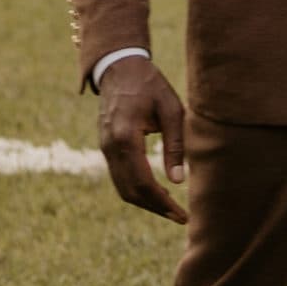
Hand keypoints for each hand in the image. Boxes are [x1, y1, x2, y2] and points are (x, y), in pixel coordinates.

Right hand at [97, 57, 187, 222]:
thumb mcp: (171, 109)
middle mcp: (110, 147)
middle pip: (130, 191)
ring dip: (145, 202)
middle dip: (155, 208)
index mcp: (125, 137)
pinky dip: (136, 190)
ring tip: (170, 208)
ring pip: (122, 187)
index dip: (162, 203)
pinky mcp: (106, 147)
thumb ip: (175, 144)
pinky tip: (156, 191)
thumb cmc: (150, 85)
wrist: (119, 67)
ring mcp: (105, 148)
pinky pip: (119, 176)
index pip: (142, 182)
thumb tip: (179, 181)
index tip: (182, 214)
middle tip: (179, 217)